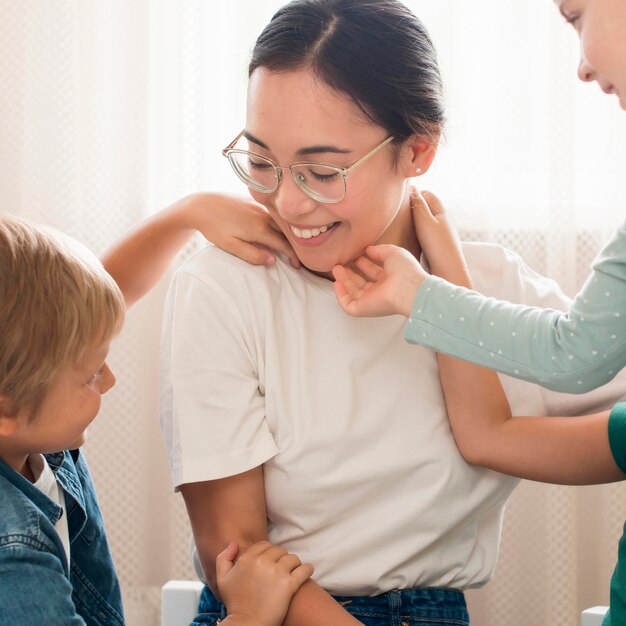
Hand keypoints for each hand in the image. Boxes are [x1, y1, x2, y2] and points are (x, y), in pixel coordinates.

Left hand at [180, 193, 300, 268]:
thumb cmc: (214, 228)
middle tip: (300, 256)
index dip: (292, 256)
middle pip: (286, 231)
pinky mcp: (254, 201)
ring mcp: (259, 206)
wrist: (200, 205)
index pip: (283, 244)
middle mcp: (262, 215)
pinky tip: (280, 226)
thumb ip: (252, 254)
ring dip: (289, 232)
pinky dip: (280, 221)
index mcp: (258, 228)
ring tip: (294, 242)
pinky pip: (272, 212)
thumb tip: (272, 260)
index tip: (298, 266)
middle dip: (295, 244)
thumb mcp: (230, 246)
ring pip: (280, 220)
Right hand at [217, 540, 313, 625]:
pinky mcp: (289, 585)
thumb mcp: (222, 580)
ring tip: (294, 570)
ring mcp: (277, 572)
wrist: (247, 625)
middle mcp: (262, 562)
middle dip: (282, 558)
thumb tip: (233, 543)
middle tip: (283, 568)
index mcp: (247, 558)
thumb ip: (223, 558)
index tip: (272, 561)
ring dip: (295, 564)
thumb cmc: (235, 603)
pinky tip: (308, 571)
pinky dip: (308, 569)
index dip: (269, 552)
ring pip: (293, 558)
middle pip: (280, 550)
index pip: (265, 545)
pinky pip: (304, 569)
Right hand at [332, 244, 425, 316]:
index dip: (364, 264)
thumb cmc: (406, 271)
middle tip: (341, 263)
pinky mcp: (364, 309)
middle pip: (362, 284)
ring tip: (336, 268)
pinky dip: (341, 296)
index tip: (356, 255)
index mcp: (390, 279)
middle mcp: (381, 291)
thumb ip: (380, 250)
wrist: (408, 289)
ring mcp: (372, 301)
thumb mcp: (393, 253)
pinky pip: (349, 305)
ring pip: (353, 293)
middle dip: (351, 273)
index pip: (374, 273)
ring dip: (344, 281)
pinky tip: (337, 284)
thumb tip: (368, 249)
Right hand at [410, 188, 470, 286]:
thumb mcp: (425, 221)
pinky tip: (408, 241)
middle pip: (426, 209)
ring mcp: (439, 236)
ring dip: (413, 224)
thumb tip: (412, 188)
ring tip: (401, 228)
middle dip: (413, 209)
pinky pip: (423, 236)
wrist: (447, 272)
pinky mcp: (435, 248)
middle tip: (399, 214)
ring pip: (424, 223)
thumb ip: (418, 205)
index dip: (415, 194)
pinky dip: (415, 235)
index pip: (428, 195)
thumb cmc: (437, 246)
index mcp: (442, 213)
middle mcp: (442, 222)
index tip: (401, 201)